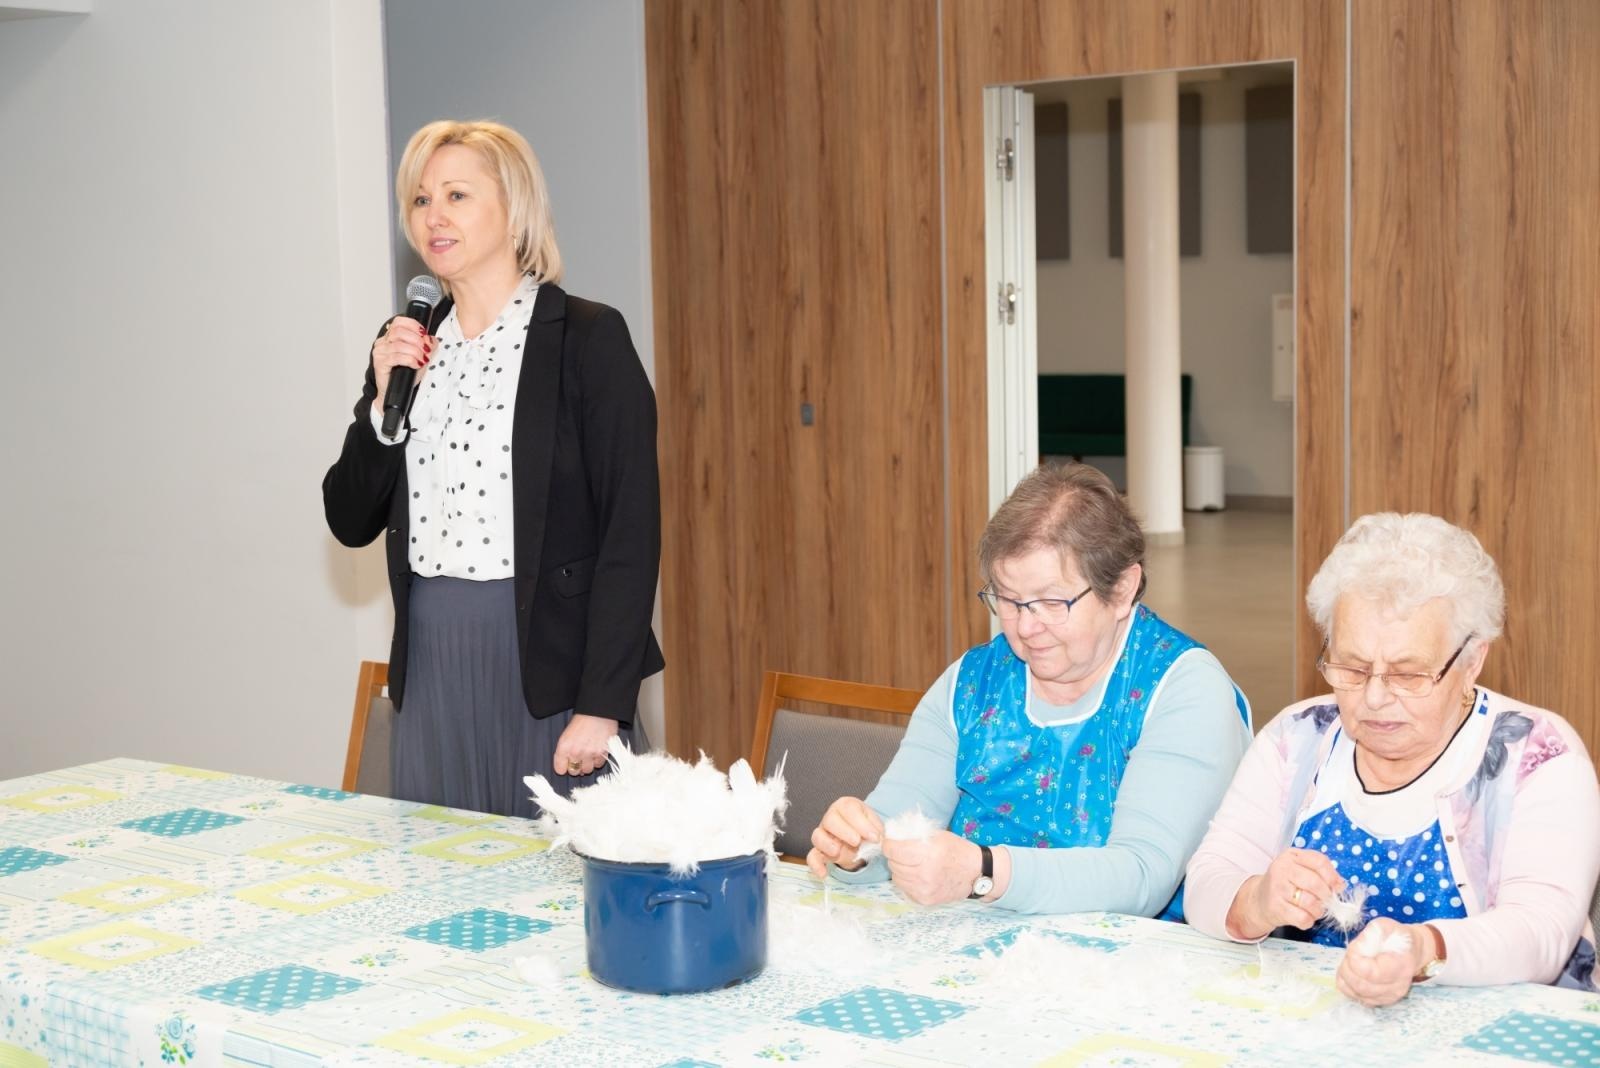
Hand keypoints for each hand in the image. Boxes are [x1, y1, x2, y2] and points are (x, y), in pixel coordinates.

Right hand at [370, 316, 434, 415]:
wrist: (397, 392)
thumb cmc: (405, 375)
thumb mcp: (420, 357)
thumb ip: (427, 346)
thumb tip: (432, 339)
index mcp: (390, 337)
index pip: (399, 322)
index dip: (413, 325)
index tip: (424, 333)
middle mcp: (383, 343)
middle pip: (399, 331)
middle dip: (417, 339)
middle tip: (425, 349)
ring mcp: (380, 353)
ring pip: (399, 345)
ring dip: (415, 351)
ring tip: (422, 359)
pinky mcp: (380, 364)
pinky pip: (396, 357)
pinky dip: (410, 360)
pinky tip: (416, 364)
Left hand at [552, 714, 617, 776]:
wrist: (598, 711)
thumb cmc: (582, 720)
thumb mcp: (567, 734)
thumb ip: (565, 750)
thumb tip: (568, 764)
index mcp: (564, 747)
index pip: (560, 769)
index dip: (563, 767)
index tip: (566, 764)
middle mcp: (576, 752)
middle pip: (574, 772)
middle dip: (576, 767)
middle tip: (579, 759)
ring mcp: (590, 754)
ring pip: (587, 770)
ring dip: (587, 765)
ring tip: (588, 756)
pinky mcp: (602, 753)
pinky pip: (598, 765)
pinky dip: (597, 761)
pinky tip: (596, 752)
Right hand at [805, 797, 883, 877]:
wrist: (861, 839)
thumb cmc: (866, 827)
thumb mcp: (875, 823)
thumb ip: (875, 828)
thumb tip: (875, 837)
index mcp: (845, 806)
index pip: (848, 809)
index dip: (861, 822)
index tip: (874, 836)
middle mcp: (831, 818)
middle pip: (830, 819)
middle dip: (844, 831)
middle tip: (857, 841)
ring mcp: (823, 834)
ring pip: (817, 836)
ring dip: (826, 844)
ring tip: (837, 851)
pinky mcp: (820, 851)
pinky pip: (812, 856)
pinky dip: (815, 865)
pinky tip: (823, 873)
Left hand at [882, 830, 980, 905]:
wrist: (976, 873)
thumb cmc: (957, 850)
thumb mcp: (937, 836)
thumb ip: (915, 836)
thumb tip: (893, 835)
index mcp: (927, 854)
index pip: (892, 850)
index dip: (889, 844)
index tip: (891, 842)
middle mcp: (923, 874)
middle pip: (893, 864)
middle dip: (895, 856)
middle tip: (904, 853)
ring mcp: (924, 889)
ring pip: (896, 878)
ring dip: (900, 869)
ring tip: (912, 864)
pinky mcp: (925, 900)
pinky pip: (905, 889)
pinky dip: (907, 881)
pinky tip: (918, 876)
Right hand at [1228, 847, 1343, 938]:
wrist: (1259, 900)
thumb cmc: (1286, 884)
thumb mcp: (1299, 869)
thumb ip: (1320, 873)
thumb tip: (1340, 885)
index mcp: (1291, 856)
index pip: (1319, 861)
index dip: (1332, 876)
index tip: (1337, 887)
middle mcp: (1282, 869)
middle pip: (1315, 883)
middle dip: (1326, 896)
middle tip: (1326, 901)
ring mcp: (1277, 888)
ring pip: (1311, 903)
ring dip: (1318, 910)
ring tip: (1314, 909)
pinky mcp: (1276, 907)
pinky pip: (1303, 918)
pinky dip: (1309, 921)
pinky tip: (1304, 916)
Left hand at [1336, 917, 1422, 1006]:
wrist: (1412, 951)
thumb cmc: (1398, 936)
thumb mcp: (1385, 926)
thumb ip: (1370, 934)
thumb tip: (1358, 947)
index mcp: (1400, 965)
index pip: (1372, 973)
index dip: (1355, 961)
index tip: (1353, 948)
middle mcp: (1397, 985)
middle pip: (1362, 986)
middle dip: (1347, 969)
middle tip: (1349, 955)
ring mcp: (1391, 996)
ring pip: (1358, 994)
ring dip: (1346, 978)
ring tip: (1349, 963)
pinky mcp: (1383, 1000)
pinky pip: (1359, 998)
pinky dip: (1349, 986)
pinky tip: (1351, 974)